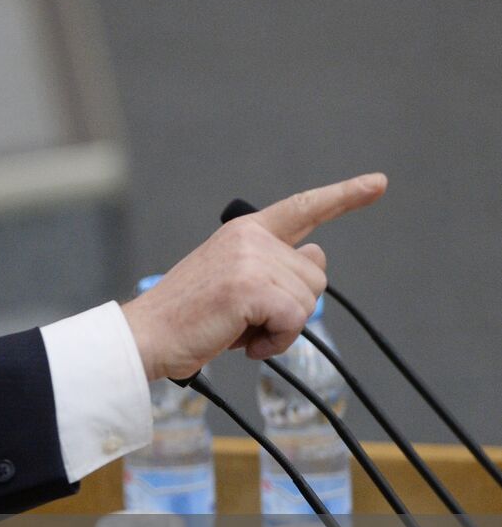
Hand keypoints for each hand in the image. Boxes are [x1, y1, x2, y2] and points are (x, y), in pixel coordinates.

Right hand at [120, 173, 387, 381]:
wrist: (148, 335)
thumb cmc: (187, 315)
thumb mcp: (232, 277)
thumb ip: (273, 265)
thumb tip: (317, 256)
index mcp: (245, 230)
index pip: (303, 207)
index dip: (344, 196)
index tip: (378, 183)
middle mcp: (251, 238)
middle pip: (315, 275)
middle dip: (291, 306)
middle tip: (246, 318)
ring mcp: (252, 261)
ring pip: (308, 301)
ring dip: (281, 328)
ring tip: (239, 329)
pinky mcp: (252, 289)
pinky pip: (295, 321)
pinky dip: (275, 342)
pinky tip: (245, 343)